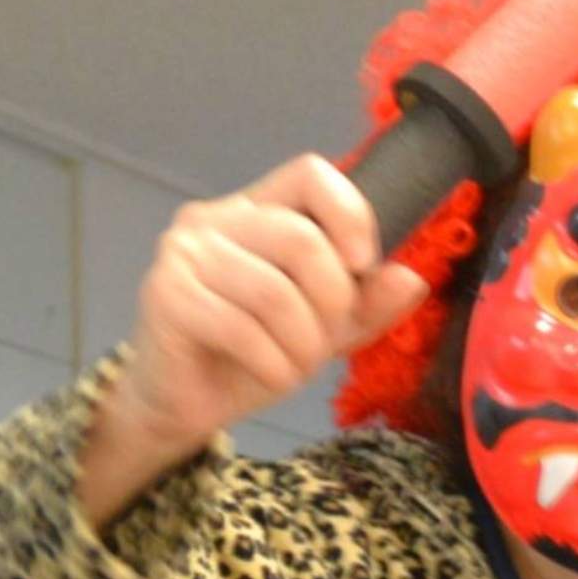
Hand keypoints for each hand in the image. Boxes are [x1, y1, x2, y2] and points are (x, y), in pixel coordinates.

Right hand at [82, 158, 431, 523]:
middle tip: (323, 342)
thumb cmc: (250, 356)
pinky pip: (242, 328)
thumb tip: (411, 279)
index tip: (362, 267)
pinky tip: (272, 376)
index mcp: (256, 210)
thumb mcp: (324, 330)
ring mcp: (184, 253)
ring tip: (296, 366)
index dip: (350, 214)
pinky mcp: (166, 295)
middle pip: (301, 239)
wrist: (181, 404)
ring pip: (275, 291)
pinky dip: (274, 365)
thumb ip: (368, 304)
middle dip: (332, 303)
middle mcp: (214, 219)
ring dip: (303, 345)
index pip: (311, 174)